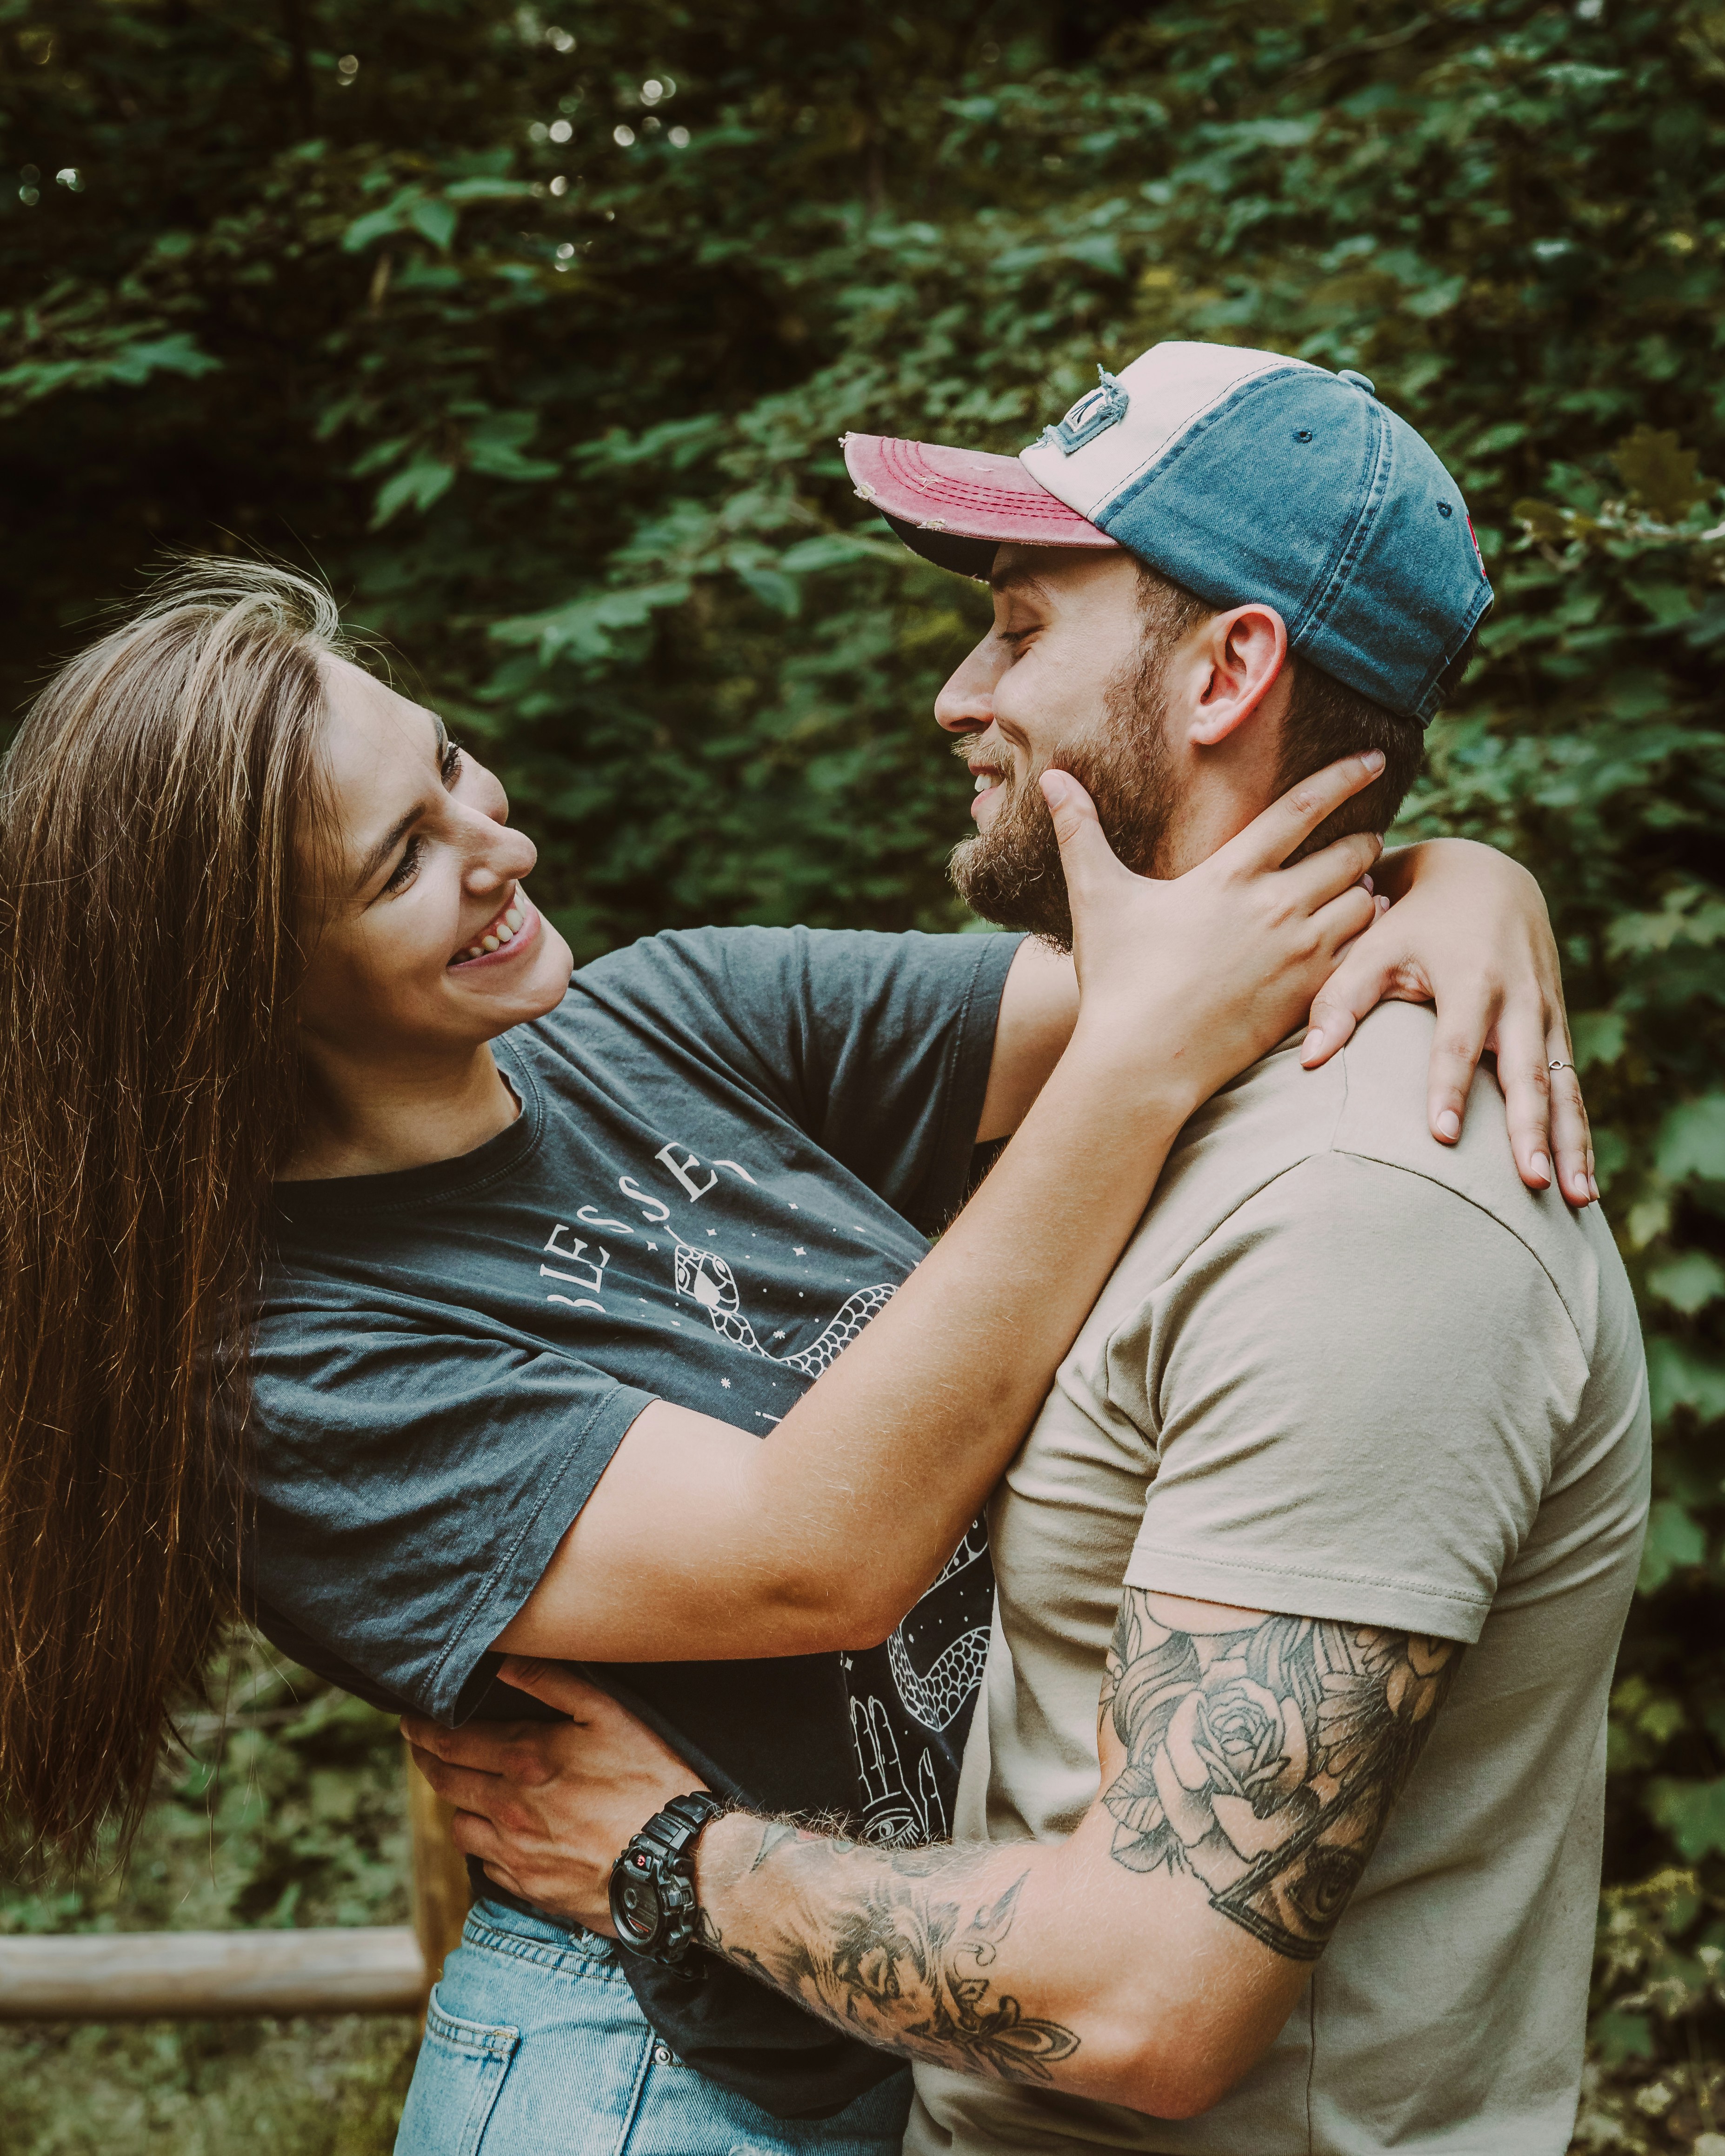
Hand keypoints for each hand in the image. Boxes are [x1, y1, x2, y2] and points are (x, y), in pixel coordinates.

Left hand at [402, 1660, 699, 1931]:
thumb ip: (552, 1684)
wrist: (682, 1864)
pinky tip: (498, 1833)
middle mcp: (509, 1807)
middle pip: (446, 1781)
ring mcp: (516, 1853)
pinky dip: (485, 1844)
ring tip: (462, 1789)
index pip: (452, 1740)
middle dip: (427, 1760)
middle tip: (419, 1747)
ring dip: (456, 1804)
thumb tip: (503, 1660)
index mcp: (526, 1758)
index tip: (408, 1720)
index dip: (424, 1728)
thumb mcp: (611, 1715)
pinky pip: (486, 1865)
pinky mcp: (530, 1889)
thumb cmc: (653, 1780)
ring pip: (460, 1825)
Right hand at [1046, 750, 1383, 1113]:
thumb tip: (1050, 777)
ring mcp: (1299, 953)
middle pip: (1350, 852)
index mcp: (1231, 874)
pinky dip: (1369, 937)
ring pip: (1365, 902)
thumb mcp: (1096, 897)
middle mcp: (1276, 907)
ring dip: (1367, 890)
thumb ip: (1079, 832)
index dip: (1345, 776)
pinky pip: (1365, 953)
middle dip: (1361, 840)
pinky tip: (1358, 936)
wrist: (1142, 1061)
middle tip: (1358, 840)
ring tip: (1356, 889)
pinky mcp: (1309, 994)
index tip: (1375, 760)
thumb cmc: (1116, 978)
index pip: (1303, 807)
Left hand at [1301, 838, 1594, 1205]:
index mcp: (1471, 979)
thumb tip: (1308, 1061)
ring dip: (1572, 1144)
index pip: (1456, 1043)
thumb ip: (1339, 1000)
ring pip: (1565, 1088)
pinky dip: (1580, 1133)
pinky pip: (1574, 1087)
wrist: (1486, 878)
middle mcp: (1519, 1001)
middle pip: (1526, 1073)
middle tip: (1530, 1181)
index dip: (1449, 1088)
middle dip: (1531, 1130)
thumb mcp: (1373, 945)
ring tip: (1579, 1200)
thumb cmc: (1414, 919)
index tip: (1442, 1136)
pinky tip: (1582, 1184)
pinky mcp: (1558, 1029)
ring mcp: (1546, 1016)